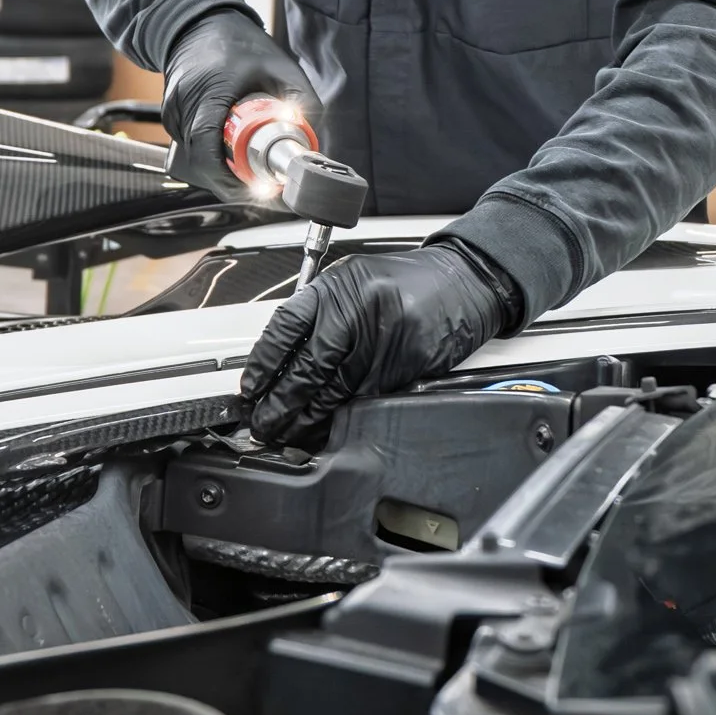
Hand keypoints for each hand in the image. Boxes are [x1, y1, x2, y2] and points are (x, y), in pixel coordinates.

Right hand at [161, 8, 321, 202]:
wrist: (199, 20)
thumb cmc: (235, 39)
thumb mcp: (279, 66)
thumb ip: (301, 99)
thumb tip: (312, 135)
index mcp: (209, 92)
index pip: (207, 149)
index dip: (228, 177)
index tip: (254, 188)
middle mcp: (184, 103)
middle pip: (199, 162)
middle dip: (229, 180)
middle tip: (258, 183)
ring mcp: (172, 110)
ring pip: (191, 157)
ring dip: (218, 168)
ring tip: (246, 164)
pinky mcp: (169, 114)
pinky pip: (186, 146)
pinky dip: (207, 154)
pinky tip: (227, 147)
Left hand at [242, 241, 522, 446]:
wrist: (465, 280)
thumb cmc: (409, 281)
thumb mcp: (355, 281)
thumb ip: (321, 313)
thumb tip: (283, 358)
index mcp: (337, 286)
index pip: (286, 327)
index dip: (263, 363)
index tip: (250, 388)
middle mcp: (357, 310)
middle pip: (308, 367)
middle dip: (281, 402)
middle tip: (264, 423)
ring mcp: (383, 338)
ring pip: (336, 390)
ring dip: (308, 419)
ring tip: (288, 434)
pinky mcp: (407, 363)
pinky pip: (366, 398)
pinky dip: (343, 418)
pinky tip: (328, 430)